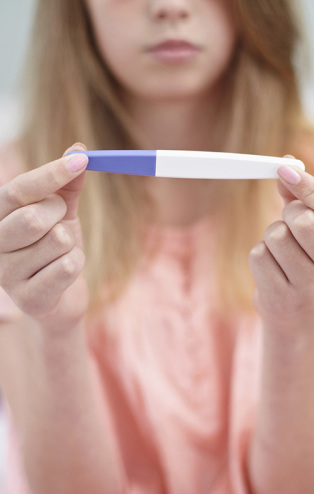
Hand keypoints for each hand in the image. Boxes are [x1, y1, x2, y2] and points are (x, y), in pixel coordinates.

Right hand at [0, 143, 88, 332]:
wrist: (63, 295)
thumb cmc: (57, 248)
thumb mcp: (63, 213)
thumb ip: (67, 184)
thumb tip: (78, 149)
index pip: (18, 191)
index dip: (50, 174)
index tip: (81, 160)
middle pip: (33, 218)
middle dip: (60, 216)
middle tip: (60, 225)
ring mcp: (7, 276)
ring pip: (58, 242)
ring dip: (71, 245)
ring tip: (61, 255)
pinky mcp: (29, 300)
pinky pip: (67, 268)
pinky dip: (76, 264)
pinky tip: (64, 274)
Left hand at [249, 162, 313, 328]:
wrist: (301, 313)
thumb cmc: (310, 258)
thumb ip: (302, 195)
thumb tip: (286, 164)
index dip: (311, 186)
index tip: (285, 168)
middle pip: (304, 220)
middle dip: (289, 214)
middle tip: (291, 225)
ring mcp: (312, 290)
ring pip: (276, 235)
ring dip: (272, 235)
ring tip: (283, 251)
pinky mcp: (283, 299)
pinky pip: (259, 255)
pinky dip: (260, 255)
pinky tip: (273, 269)